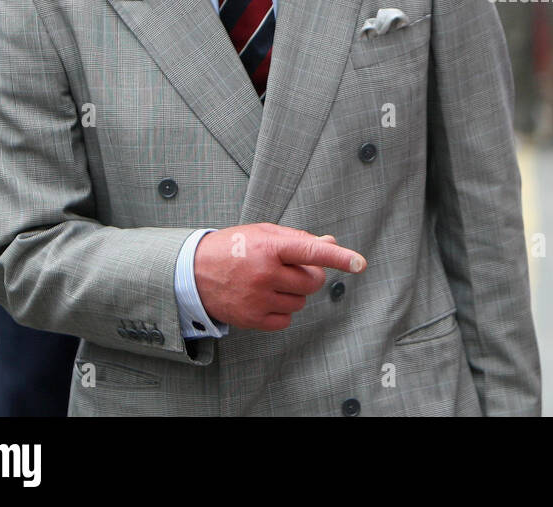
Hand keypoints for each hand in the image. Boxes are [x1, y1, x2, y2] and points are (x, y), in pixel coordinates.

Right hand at [194, 224, 366, 330]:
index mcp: (269, 246)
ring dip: (293, 293)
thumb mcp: (263, 233)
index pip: (312, 251)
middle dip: (308, 276)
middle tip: (289, 269)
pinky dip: (282, 310)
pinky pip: (286, 319)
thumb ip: (299, 239)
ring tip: (269, 282)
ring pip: (301, 301)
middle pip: (312, 281)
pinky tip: (264, 298)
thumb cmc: (233, 248)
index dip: (339, 257)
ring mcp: (258, 298)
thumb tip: (331, 244)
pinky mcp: (251, 319)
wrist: (192, 272)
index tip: (359, 263)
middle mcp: (265, 273)